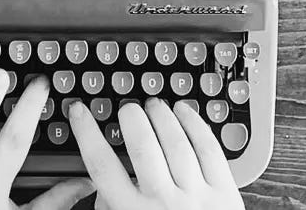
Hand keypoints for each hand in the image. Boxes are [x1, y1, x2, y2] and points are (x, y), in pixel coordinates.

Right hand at [69, 98, 244, 209]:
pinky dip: (195, 124)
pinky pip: (209, 149)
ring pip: (177, 143)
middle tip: (127, 108)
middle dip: (131, 118)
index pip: (102, 166)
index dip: (87, 133)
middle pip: (142, 147)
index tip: (80, 112)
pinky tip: (184, 111)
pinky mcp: (225, 194)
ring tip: (154, 105)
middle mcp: (163, 205)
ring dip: (162, 116)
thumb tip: (99, 184)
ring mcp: (197, 197)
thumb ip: (110, 208)